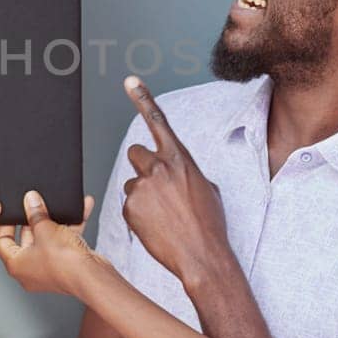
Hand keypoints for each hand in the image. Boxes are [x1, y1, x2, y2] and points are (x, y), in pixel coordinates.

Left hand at [0, 190, 100, 296]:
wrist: (92, 276)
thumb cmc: (64, 262)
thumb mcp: (45, 229)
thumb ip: (36, 212)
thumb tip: (31, 200)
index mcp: (16, 265)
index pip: (3, 242)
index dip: (6, 225)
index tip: (12, 212)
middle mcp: (30, 270)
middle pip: (27, 239)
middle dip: (35, 219)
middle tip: (37, 205)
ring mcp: (49, 268)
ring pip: (48, 239)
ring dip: (56, 221)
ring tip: (60, 206)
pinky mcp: (66, 265)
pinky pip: (64, 242)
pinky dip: (71, 228)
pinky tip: (80, 211)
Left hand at [120, 76, 233, 281]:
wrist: (201, 255)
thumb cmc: (208, 223)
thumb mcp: (205, 187)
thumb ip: (184, 171)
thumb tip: (173, 171)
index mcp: (180, 159)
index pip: (158, 120)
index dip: (143, 98)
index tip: (130, 81)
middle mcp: (159, 167)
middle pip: (136, 153)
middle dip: (143, 167)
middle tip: (157, 188)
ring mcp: (142, 186)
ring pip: (132, 183)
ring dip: (143, 196)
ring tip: (163, 216)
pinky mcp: (129, 206)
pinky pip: (128, 204)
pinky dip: (138, 214)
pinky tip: (156, 226)